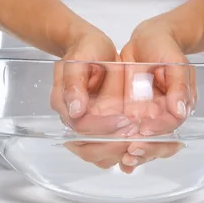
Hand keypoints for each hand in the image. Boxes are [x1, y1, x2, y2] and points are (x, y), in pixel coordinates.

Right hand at [50, 27, 136, 169]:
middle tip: (137, 137)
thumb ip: (75, 82)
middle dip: (113, 147)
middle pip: (88, 150)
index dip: (104, 128)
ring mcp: (84, 127)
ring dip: (118, 153)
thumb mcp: (79, 58)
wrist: (90, 47)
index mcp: (64, 104)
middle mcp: (72, 120)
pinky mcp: (97, 128)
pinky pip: (106, 150)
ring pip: (98, 155)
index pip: (82, 128)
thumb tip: (76, 110)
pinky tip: (137, 143)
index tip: (126, 120)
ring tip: (139, 142)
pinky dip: (121, 151)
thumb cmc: (85, 49)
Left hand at [118, 17, 196, 172]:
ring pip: (142, 144)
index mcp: (178, 106)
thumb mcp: (175, 61)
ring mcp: (147, 118)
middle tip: (128, 155)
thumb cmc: (164, 47)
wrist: (149, 39)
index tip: (141, 139)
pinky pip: (127, 136)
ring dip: (131, 155)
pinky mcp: (132, 116)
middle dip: (144, 152)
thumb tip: (180, 110)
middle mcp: (163, 116)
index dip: (156, 137)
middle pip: (157, 143)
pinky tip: (112, 159)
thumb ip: (178, 84)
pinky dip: (119, 148)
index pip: (169, 128)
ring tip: (119, 160)